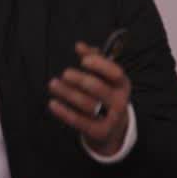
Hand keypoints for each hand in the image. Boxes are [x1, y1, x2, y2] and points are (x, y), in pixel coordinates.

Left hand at [48, 41, 130, 155]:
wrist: (113, 128)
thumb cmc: (106, 95)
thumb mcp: (105, 78)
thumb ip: (94, 59)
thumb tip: (79, 46)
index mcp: (123, 85)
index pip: (115, 73)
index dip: (100, 65)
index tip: (83, 61)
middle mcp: (120, 102)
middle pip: (98, 89)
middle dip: (80, 80)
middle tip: (65, 74)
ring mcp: (110, 118)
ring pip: (86, 104)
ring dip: (67, 93)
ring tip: (53, 84)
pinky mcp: (98, 131)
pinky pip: (79, 121)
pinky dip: (64, 112)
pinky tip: (53, 103)